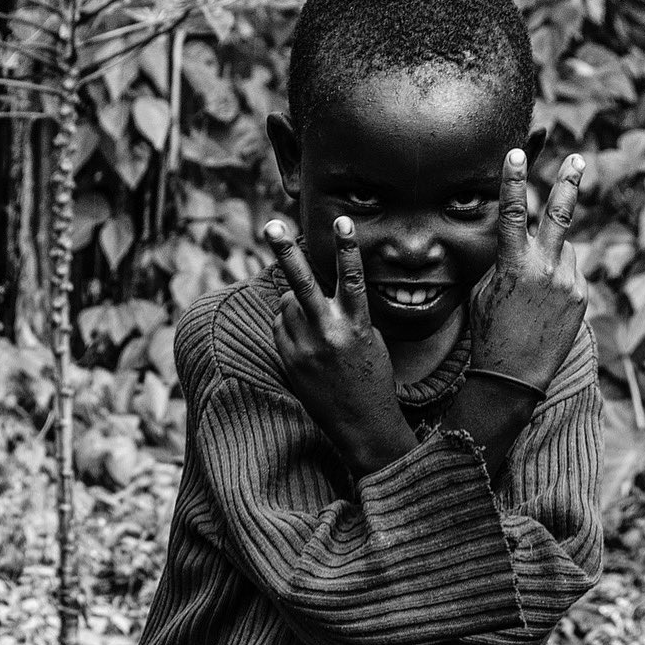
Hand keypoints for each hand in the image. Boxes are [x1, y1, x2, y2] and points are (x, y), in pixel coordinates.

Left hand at [264, 216, 416, 477]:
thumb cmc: (372, 378)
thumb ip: (345, 314)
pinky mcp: (289, 360)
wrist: (362, 424)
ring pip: (287, 303)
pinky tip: (305, 340)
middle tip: (271, 225)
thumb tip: (310, 296)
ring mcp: (305, 347)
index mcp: (357, 324)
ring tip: (314, 322)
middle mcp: (329, 333)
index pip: (351, 278)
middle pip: (302, 282)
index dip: (347, 247)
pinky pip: (280, 326)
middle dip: (286, 251)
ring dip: (296, 301)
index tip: (343, 220)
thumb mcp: (370, 339)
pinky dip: (288, 323)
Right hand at [469, 150, 588, 392]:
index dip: (513, 180)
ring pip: (564, 250)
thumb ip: (504, 261)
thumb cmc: (489, 334)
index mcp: (513, 266)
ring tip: (534, 291)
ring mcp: (567, 282)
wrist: (513, 376)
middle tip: (579, 159)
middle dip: (569, 183)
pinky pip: (571, 274)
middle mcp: (544, 269)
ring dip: (552, 257)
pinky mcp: (581, 297)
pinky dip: (560, 280)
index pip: (513, 212)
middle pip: (560, 215)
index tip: (517, 153)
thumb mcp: (484, 292)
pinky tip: (545, 305)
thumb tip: (521, 241)